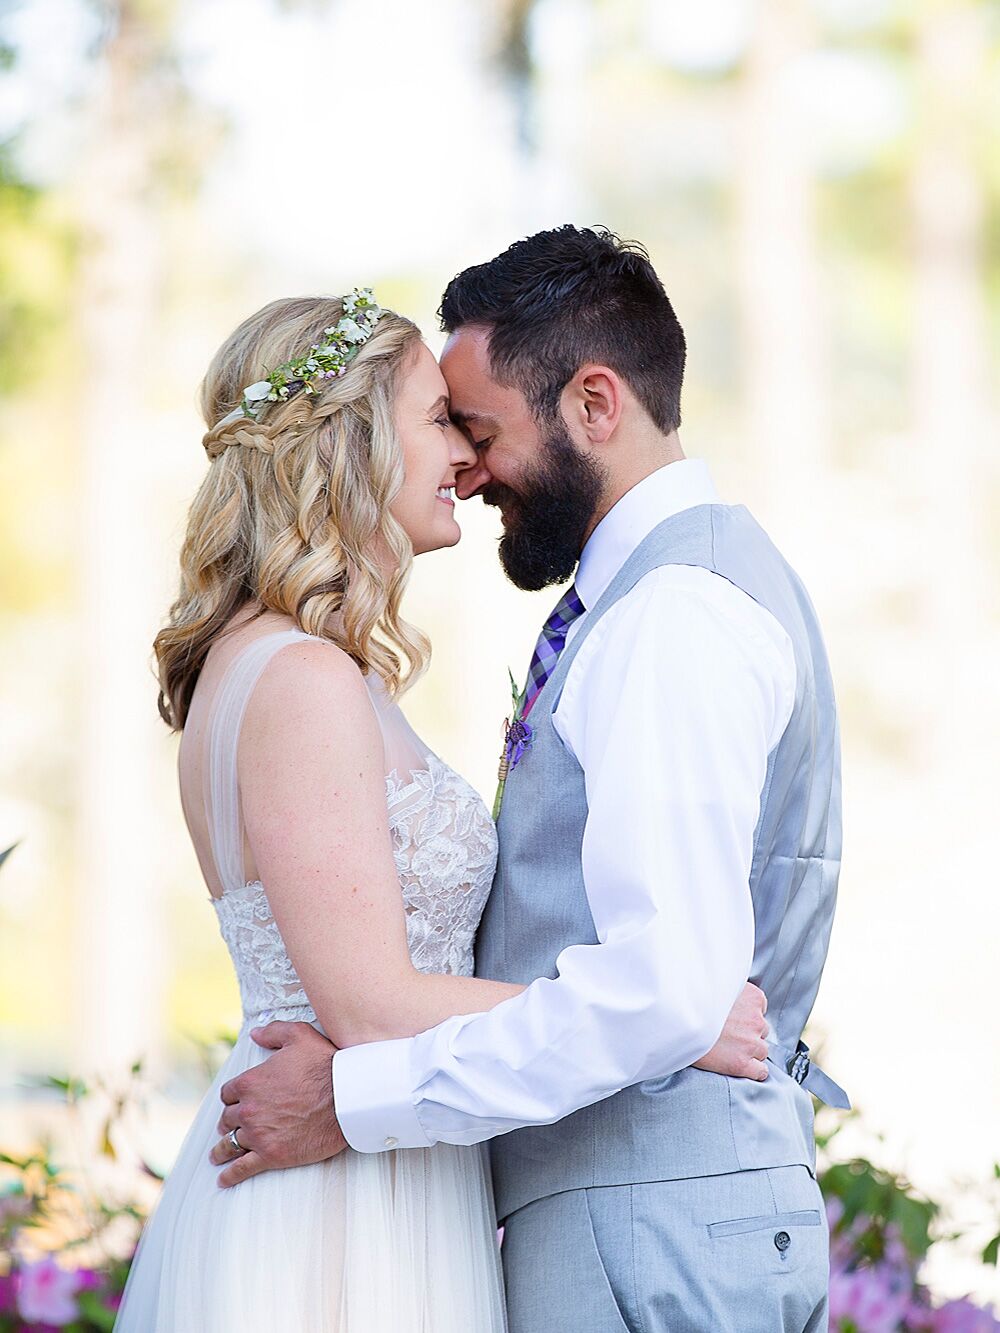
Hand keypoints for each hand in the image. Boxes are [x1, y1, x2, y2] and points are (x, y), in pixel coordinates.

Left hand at [209, 1021, 347, 1186]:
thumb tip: (255, 1034)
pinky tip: (223, 1180)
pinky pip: (241, 1168)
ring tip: (217, 1155)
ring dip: (222, 1150)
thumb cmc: (324, 1064)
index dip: (232, 1097)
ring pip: (230, 1144)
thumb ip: (273, 1032)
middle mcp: (248, 1110)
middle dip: (228, 1122)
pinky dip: (230, 1175)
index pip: (228, 1093)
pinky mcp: (271, 1155)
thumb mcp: (300, 1036)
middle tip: (229, 1127)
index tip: (235, 1102)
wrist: (346, 1099)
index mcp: (250, 1082)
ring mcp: (258, 1134)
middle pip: (228, 1119)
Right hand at [693, 982, 769, 1080]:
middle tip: (727, 1033)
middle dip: (748, 1032)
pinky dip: (753, 1070)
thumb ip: (732, 989)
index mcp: (753, 997)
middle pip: (762, 1030)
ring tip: (728, 1048)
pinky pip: (761, 1071)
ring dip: (749, 1050)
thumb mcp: (716, 984)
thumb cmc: (691, 1003)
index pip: (760, 1009)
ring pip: (762, 1050)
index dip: (746, 1015)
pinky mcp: (742, 1064)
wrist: (677, 1024)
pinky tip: (741, 1066)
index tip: (733, 1018)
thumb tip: (733, 993)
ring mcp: (750, 1043)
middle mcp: (755, 1020)